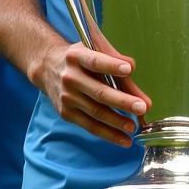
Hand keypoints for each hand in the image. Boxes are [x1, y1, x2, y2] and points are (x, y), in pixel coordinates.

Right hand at [33, 35, 151, 147]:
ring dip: (117, 121)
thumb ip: (115, 59)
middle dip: (122, 101)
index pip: (96, 61)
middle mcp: (70, 77)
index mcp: (78, 56)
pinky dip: (109, 134)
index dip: (112, 65)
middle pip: (98, 92)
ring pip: (96, 112)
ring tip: (134, 126)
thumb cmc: (80, 58)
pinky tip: (124, 139)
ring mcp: (67, 97)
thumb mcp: (93, 49)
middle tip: (141, 107)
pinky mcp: (66, 113)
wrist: (47, 67)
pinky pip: (90, 126)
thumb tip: (134, 70)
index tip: (129, 69)